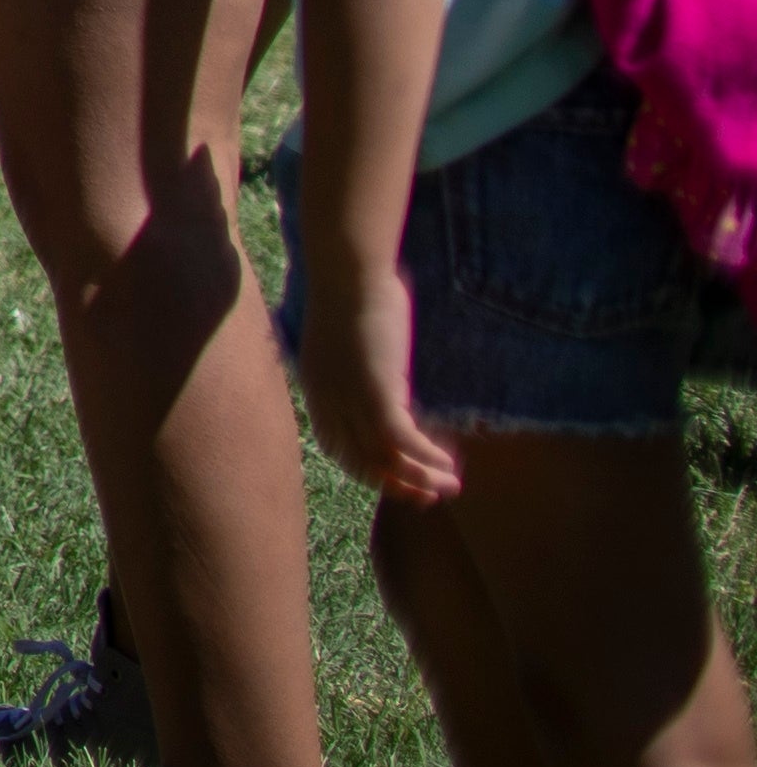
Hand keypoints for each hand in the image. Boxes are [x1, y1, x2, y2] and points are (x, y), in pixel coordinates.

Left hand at [296, 262, 465, 503]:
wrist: (348, 270)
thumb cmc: (353, 292)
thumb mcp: (349, 337)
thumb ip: (361, 362)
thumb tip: (382, 367)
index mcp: (317, 390)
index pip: (338, 448)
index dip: (368, 470)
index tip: (397, 480)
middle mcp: (328, 401)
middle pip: (361, 461)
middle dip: (397, 484)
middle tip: (429, 496)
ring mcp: (349, 399)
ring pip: (384, 458)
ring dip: (420, 477)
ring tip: (449, 486)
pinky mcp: (376, 392)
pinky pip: (401, 441)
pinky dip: (425, 457)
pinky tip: (448, 463)